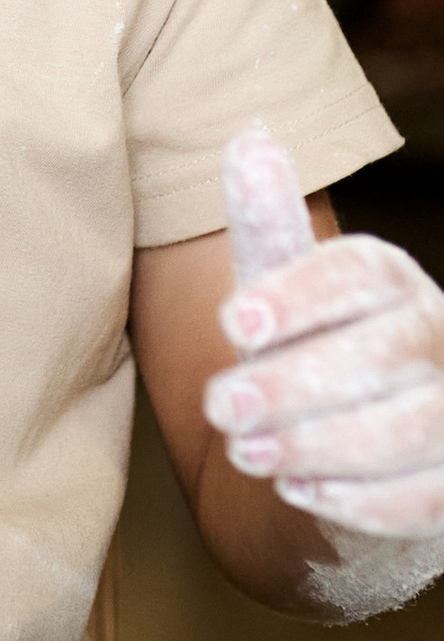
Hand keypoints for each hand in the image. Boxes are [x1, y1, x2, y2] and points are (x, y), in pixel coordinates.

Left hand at [205, 136, 443, 609]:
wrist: (350, 454)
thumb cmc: (310, 354)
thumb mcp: (280, 292)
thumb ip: (267, 227)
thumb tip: (249, 140)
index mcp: (391, 281)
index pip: (359, 273)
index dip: (299, 296)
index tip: (230, 323)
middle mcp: (439, 338)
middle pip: (387, 353)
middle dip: (297, 381)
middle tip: (219, 405)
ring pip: (412, 428)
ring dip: (321, 443)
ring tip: (247, 452)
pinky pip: (427, 497)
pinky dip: (361, 500)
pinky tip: (299, 493)